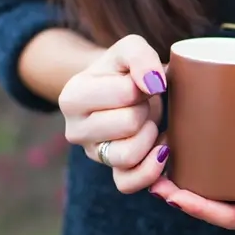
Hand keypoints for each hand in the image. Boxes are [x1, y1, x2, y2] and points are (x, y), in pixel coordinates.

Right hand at [59, 34, 169, 193]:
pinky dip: (152, 170)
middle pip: (129, 124)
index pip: (125, 93)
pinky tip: (162, 150)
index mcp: (72, 96)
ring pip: (128, 156)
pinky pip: (129, 184)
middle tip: (144, 103)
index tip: (143, 82)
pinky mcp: (111, 174)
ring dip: (150, 137)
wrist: (120, 91)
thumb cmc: (124, 70)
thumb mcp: (129, 49)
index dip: (145, 85)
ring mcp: (92, 155)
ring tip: (149, 122)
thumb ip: (140, 56)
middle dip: (146, 110)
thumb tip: (154, 84)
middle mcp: (74, 131)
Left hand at [149, 87, 234, 228]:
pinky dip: (203, 164)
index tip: (173, 195)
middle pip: (220, 206)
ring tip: (162, 166)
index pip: (232, 220)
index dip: (200, 211)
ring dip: (190, 181)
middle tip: (156, 181)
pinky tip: (182, 150)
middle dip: (187, 197)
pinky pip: (226, 168)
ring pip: (219, 187)